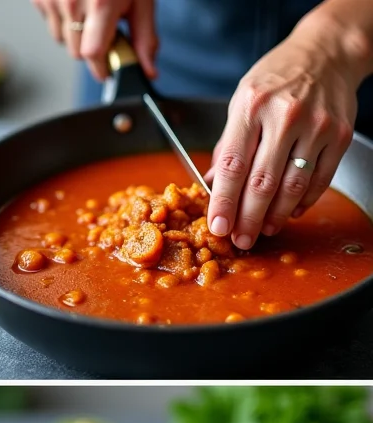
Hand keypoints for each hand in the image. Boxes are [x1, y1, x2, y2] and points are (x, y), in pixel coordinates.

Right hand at [30, 0, 156, 80]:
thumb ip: (144, 36)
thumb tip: (148, 69)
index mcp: (101, 3)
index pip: (92, 54)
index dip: (101, 67)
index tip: (109, 70)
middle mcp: (72, 2)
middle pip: (76, 52)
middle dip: (92, 47)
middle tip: (106, 27)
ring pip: (61, 39)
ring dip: (76, 33)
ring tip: (90, 10)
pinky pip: (49, 22)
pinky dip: (62, 18)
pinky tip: (75, 1)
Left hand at [204, 22, 360, 248]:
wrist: (325, 54)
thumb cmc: (276, 78)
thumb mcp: (241, 101)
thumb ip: (228, 144)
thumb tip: (211, 184)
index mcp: (250, 107)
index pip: (232, 166)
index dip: (223, 202)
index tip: (217, 227)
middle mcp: (284, 116)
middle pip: (262, 182)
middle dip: (248, 218)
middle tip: (240, 240)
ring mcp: (316, 126)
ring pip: (293, 185)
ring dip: (275, 215)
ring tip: (263, 230)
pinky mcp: (340, 135)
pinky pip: (320, 179)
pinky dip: (303, 201)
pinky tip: (289, 211)